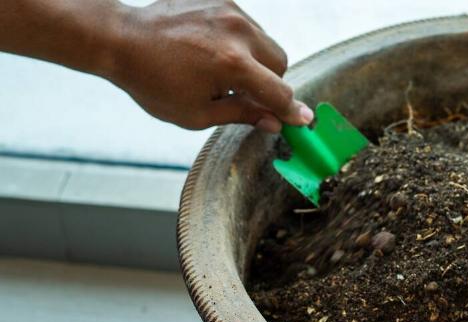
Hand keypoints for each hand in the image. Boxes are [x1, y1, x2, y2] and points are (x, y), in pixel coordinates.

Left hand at [107, 0, 309, 130]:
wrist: (122, 40)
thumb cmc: (154, 82)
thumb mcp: (197, 113)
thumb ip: (242, 114)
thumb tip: (274, 122)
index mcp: (232, 65)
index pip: (279, 92)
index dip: (291, 110)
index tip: (302, 121)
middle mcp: (237, 32)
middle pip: (281, 62)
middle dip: (270, 81)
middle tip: (244, 93)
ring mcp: (229, 11)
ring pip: (266, 42)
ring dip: (256, 60)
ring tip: (221, 69)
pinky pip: (247, 25)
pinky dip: (240, 41)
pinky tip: (212, 50)